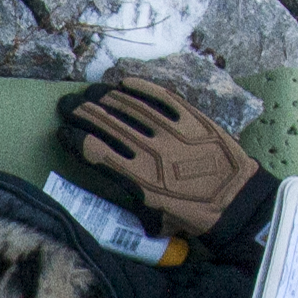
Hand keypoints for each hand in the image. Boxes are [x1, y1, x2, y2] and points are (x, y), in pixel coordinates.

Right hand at [59, 83, 260, 233]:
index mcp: (138, 179)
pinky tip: (124, 82)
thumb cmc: (191, 214)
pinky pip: (162, 97)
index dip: (74, 137)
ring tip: (91, 91)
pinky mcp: (193, 117)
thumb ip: (126, 192)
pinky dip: (141, 87)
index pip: (95, 150)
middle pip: (107, 123)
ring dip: (105, 96)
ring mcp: (173, 130)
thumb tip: (104, 173)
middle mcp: (152, 151)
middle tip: (67, 104)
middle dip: (82, 112)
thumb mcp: (152, 215)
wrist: (235, 202)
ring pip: (131, 106)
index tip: (62, 131)